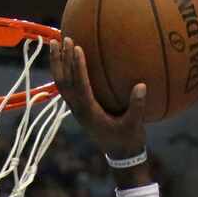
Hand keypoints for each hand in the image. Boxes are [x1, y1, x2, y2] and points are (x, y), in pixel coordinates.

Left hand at [49, 37, 146, 158]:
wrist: (121, 157)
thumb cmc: (128, 140)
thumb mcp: (135, 125)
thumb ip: (137, 106)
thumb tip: (141, 85)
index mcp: (90, 112)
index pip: (80, 85)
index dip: (78, 67)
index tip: (78, 48)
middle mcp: (79, 110)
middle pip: (64, 82)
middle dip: (63, 60)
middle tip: (64, 39)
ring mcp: (77, 109)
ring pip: (61, 84)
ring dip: (58, 64)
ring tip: (56, 43)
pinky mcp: (80, 109)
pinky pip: (68, 87)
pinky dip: (65, 71)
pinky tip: (68, 59)